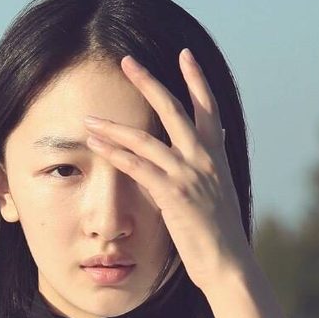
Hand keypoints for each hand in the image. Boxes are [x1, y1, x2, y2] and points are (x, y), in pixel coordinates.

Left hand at [82, 48, 249, 293]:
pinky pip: (138, 168)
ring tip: (89, 118)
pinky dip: (115, 155)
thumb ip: (200, 171)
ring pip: (146, 139)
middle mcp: (205, 159)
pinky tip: (96, 146)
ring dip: (113, 127)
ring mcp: (189, 175)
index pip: (208, 108)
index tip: (185, 54)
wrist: (228, 263)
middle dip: (148, 82)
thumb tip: (194, 157)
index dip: (196, 80)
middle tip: (126, 61)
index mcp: (216, 156)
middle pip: (173, 109)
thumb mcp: (215, 195)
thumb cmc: (218, 236)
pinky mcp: (174, 195)